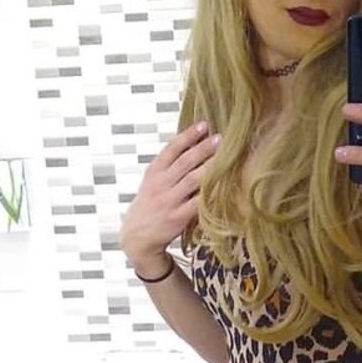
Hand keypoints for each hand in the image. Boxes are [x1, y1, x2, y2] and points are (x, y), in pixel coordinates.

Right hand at [121, 122, 220, 271]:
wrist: (136, 237)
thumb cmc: (149, 206)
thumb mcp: (151, 183)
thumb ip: (167, 167)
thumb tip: (191, 146)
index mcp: (153, 173)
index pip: (171, 149)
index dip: (187, 136)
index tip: (203, 125)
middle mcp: (161, 184)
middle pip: (185, 162)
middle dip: (203, 148)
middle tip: (220, 138)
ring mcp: (170, 201)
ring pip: (193, 180)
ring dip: (210, 167)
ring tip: (225, 157)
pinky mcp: (178, 217)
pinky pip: (197, 203)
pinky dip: (210, 193)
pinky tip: (223, 185)